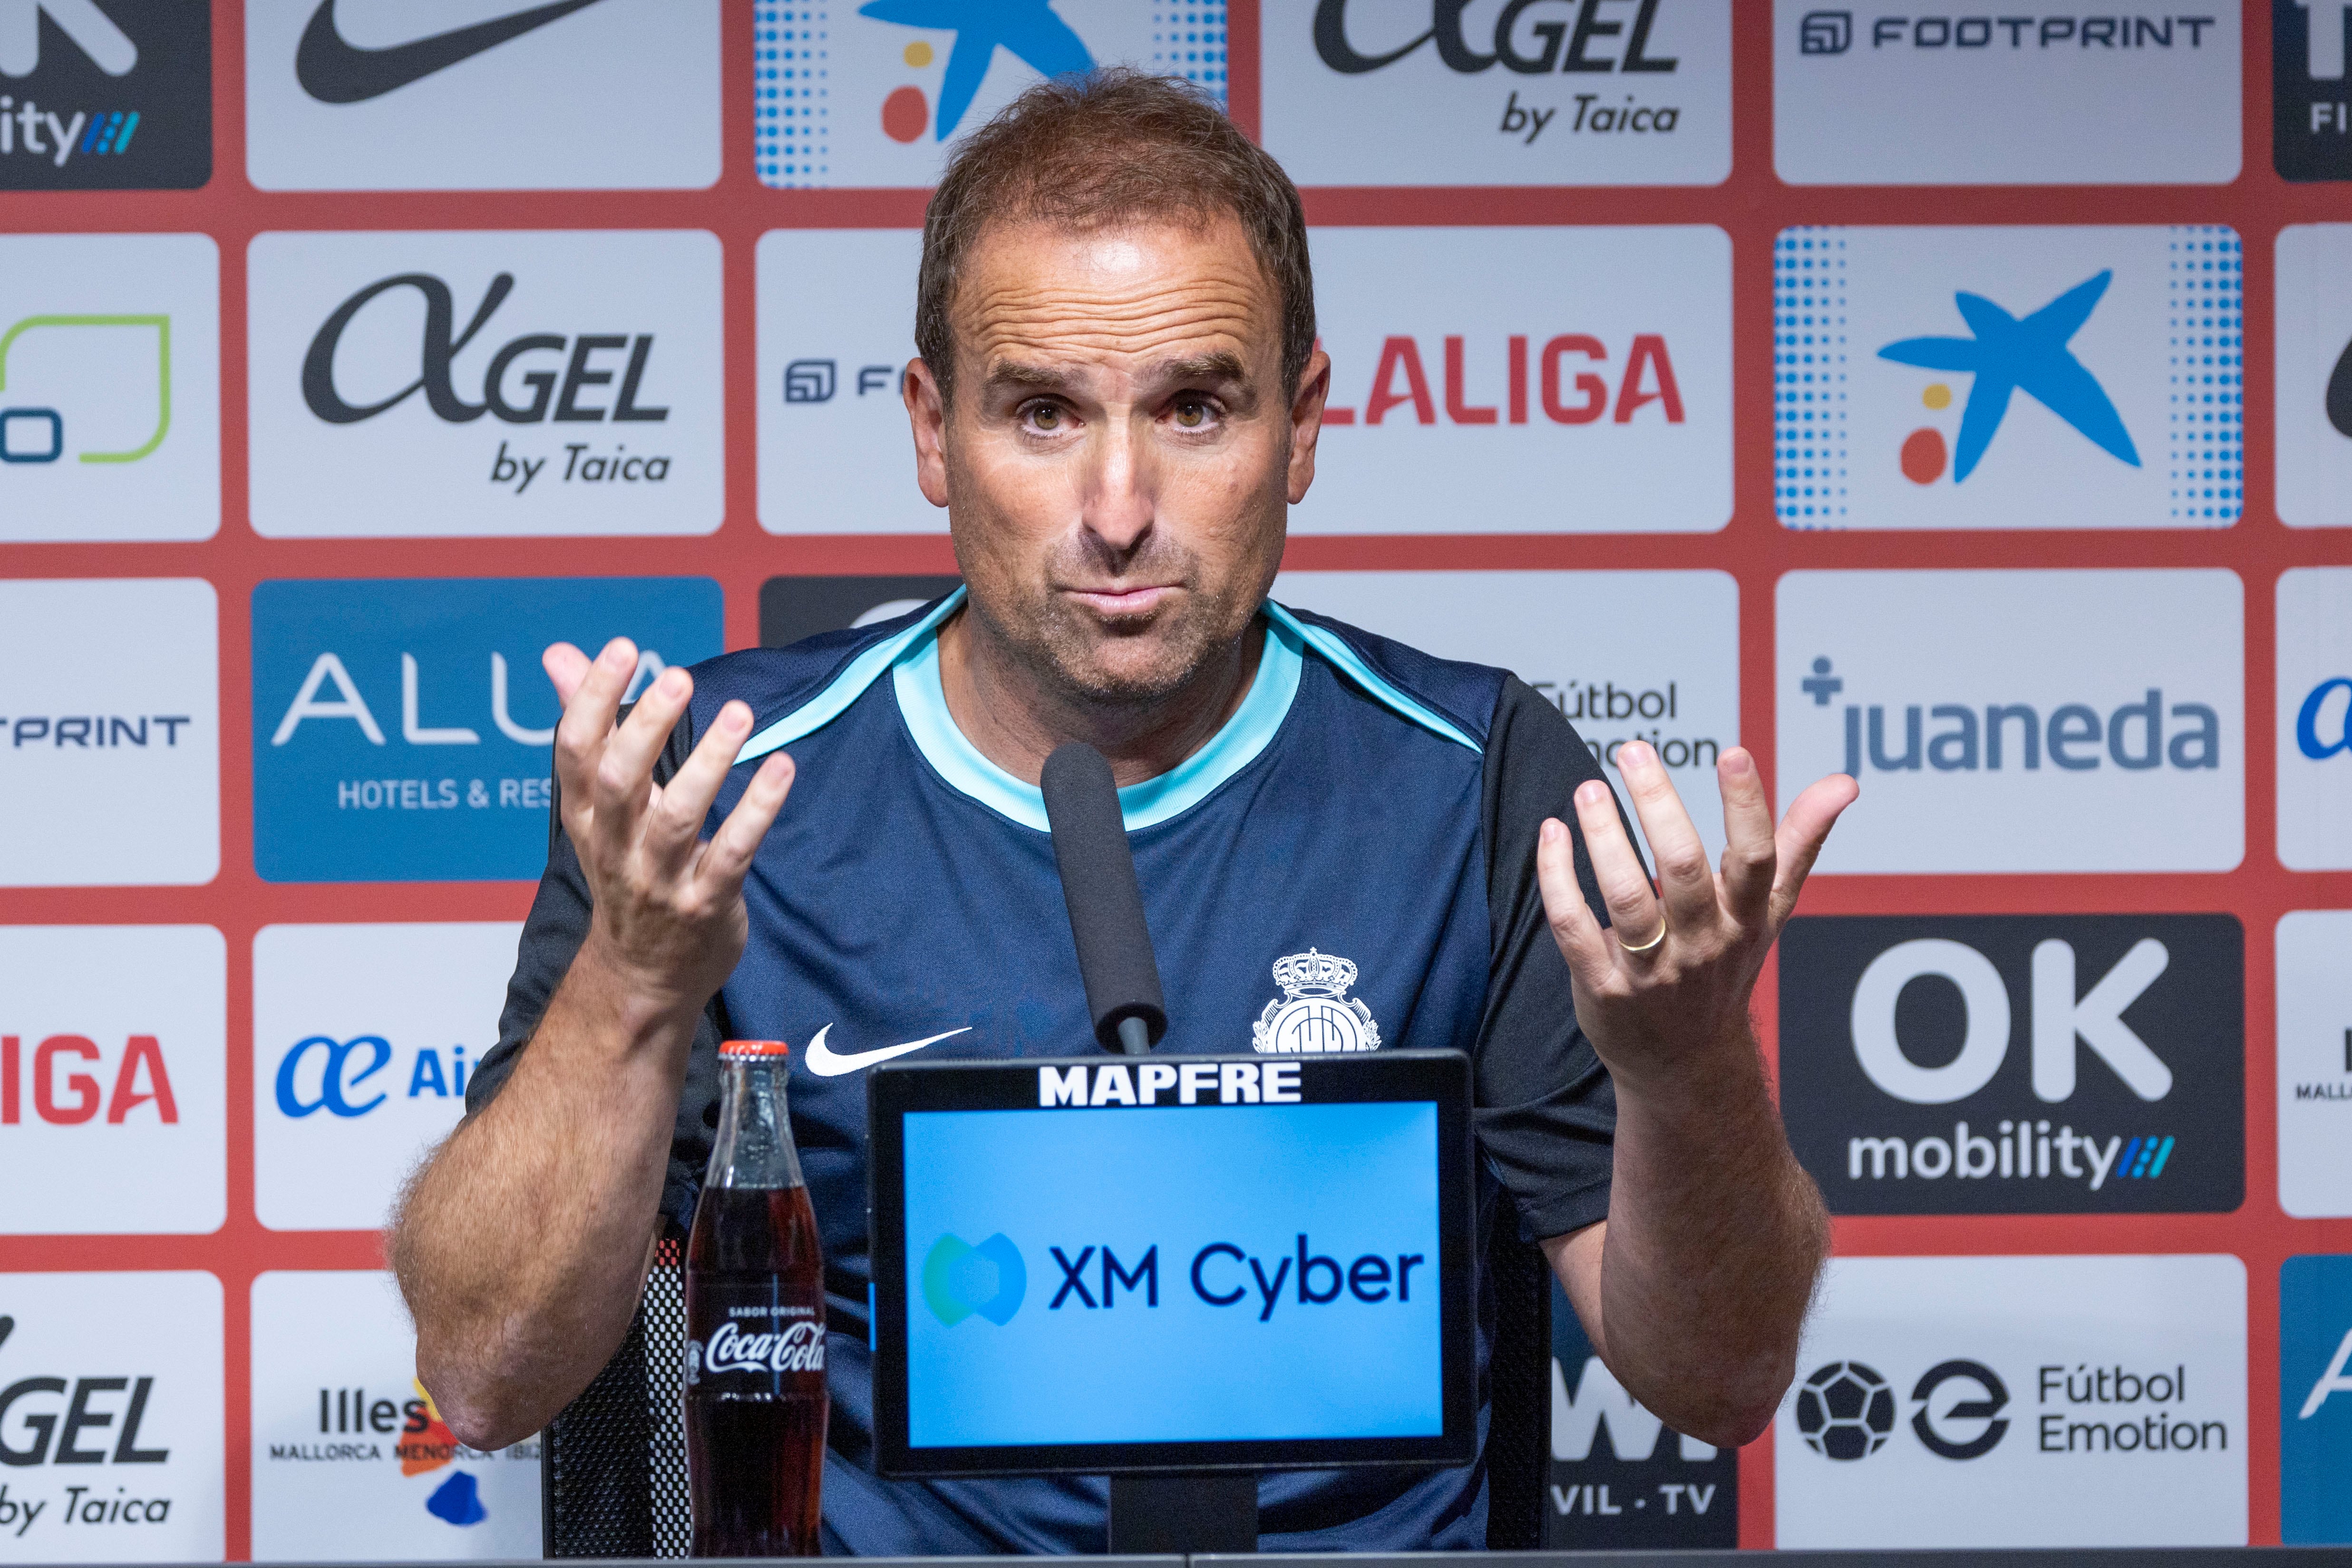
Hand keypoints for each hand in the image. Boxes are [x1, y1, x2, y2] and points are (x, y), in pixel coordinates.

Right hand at [543, 638, 794, 1024]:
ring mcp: (659, 880)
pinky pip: (732, 852)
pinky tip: (781, 768)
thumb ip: (590, 726)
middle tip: (677, 676)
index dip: (592, 698)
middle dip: (646, 725)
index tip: (622, 649)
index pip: (575, 752)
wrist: (643, 977)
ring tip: (739, 713)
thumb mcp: (600, 807)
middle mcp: (616, 846)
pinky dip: (758, 809)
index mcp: (587, 817)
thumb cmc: (628, 873)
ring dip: (709, 762)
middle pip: (619, 780)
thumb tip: (560, 654)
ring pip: (678, 816)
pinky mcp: (706, 905)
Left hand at [1535, 743, 1856, 1090]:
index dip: (1747, 807)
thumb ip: (1800, 842)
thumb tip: (1844, 782)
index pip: (1755, 859)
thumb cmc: (1727, 969)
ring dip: (1603, 837)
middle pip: (1682, 869)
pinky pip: (1574, 926)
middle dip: (1658, 805)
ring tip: (1589, 789)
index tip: (1734, 753)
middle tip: (1633, 750)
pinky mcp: (1603, 987)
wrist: (1687, 1065)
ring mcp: (1651, 970)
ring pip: (1625, 897)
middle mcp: (1703, 944)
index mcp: (1745, 919)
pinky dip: (1558, 878)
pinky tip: (1552, 834)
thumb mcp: (1769, 912)